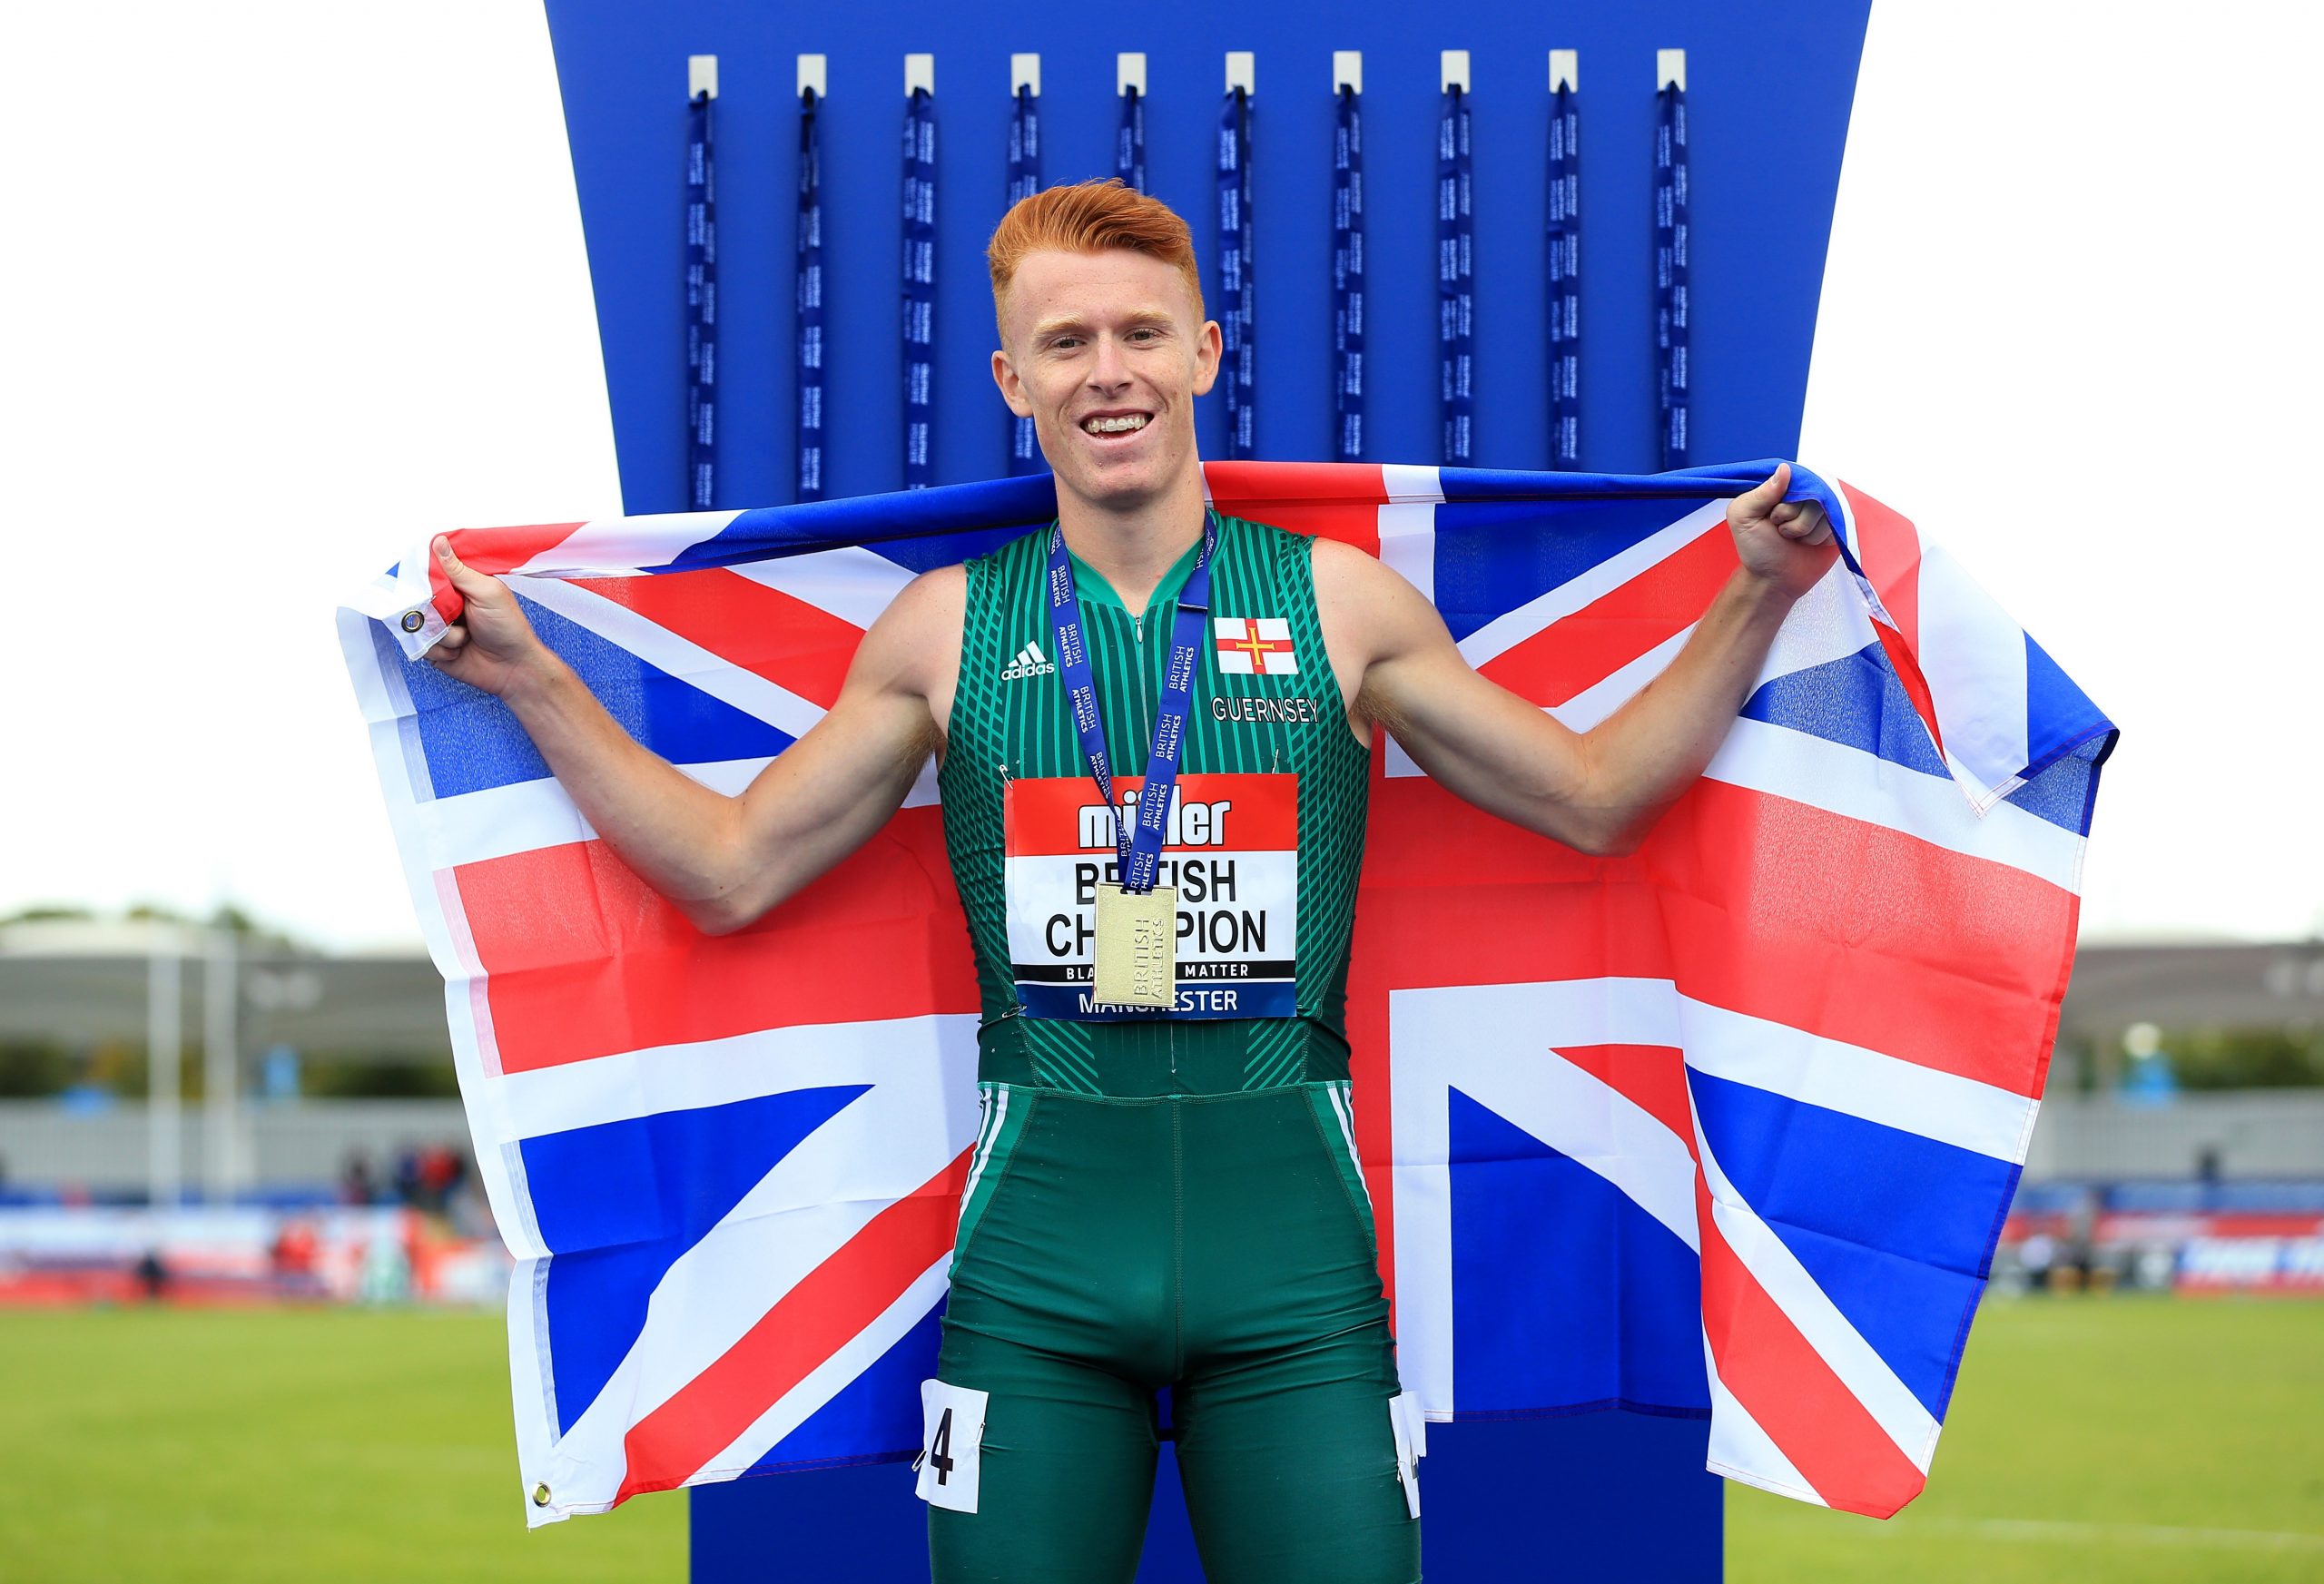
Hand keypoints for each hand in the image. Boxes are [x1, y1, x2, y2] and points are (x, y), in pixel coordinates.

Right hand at [423, 535, 554, 697]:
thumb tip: (440, 542)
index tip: (433, 586)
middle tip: (457, 615)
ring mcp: (439, 627)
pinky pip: (422, 646)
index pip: (429, 574)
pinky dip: (442, 651)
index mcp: (459, 586)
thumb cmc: (509, 628)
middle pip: (418, 600)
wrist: (513, 667)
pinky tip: (459, 651)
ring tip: (466, 637)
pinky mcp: (434, 649)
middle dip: (436, 611)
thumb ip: (460, 570)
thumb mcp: (487, 592)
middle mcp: (446, 604)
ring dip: (444, 634)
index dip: (425, 579)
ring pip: (418, 625)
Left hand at [1726, 462, 1837, 600]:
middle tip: (1780, 530)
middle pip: (1814, 493)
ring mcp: (1822, 510)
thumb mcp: (1743, 517)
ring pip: (1826, 510)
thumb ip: (1759, 493)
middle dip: (1794, 518)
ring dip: (1805, 531)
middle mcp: (1804, 494)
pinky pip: (1837, 524)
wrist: (1773, 580)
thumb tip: (1785, 470)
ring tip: (1793, 538)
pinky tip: (1808, 544)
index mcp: (1781, 487)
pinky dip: (1820, 538)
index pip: (1796, 477)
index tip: (1773, 515)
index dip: (1786, 500)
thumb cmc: (1756, 549)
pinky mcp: (1835, 526)